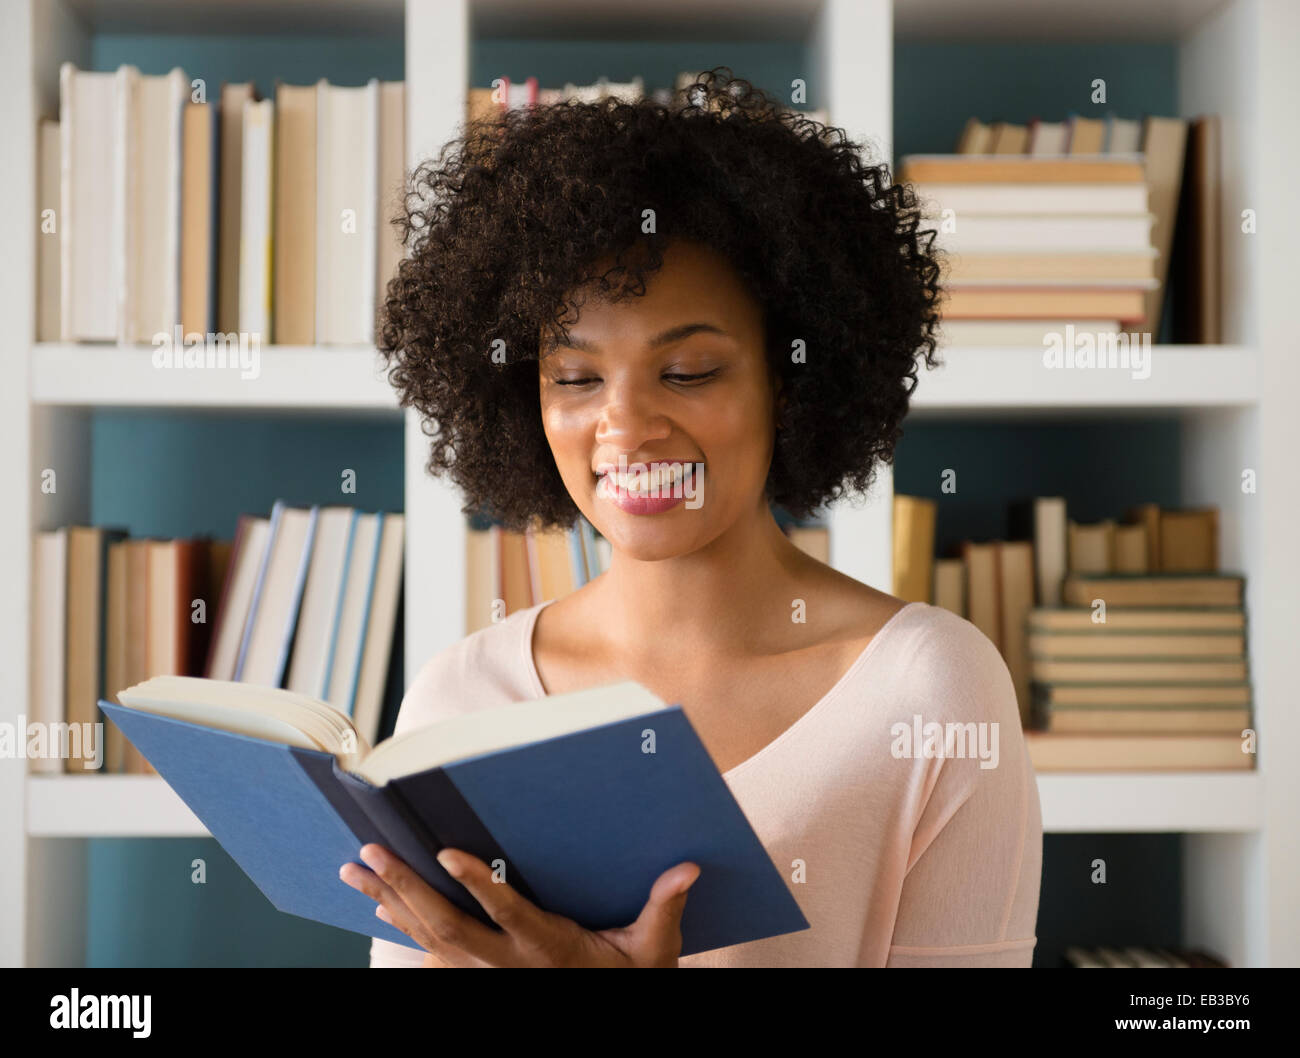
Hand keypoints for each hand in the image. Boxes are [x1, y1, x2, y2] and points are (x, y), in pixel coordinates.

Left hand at [339, 843, 699, 966]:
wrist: (608, 1019)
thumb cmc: (627, 982)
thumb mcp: (652, 952)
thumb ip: (662, 909)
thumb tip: (686, 869)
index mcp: (547, 948)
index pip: (507, 912)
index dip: (477, 883)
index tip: (448, 852)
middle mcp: (507, 965)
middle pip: (446, 926)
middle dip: (406, 885)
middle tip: (371, 851)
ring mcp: (486, 977)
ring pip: (428, 938)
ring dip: (391, 900)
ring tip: (356, 870)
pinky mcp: (476, 980)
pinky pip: (429, 954)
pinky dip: (402, 925)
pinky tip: (380, 902)